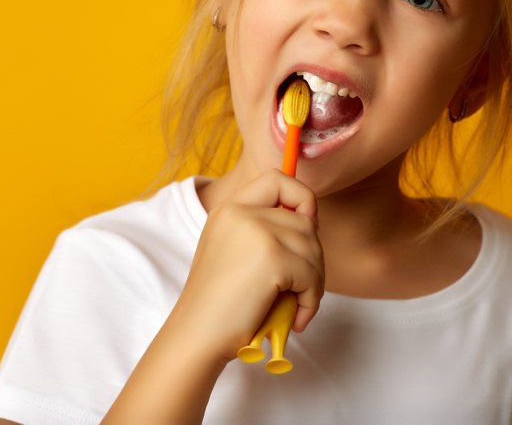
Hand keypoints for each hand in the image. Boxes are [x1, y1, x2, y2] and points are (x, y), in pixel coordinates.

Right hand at [172, 169, 324, 360]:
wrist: (198, 335)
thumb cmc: (219, 304)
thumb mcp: (233, 251)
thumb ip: (263, 230)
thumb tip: (311, 223)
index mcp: (229, 208)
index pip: (277, 178)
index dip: (300, 198)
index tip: (306, 227)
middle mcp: (241, 212)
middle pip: (304, 220)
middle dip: (311, 256)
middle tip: (300, 287)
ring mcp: (256, 232)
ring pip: (313, 247)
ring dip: (313, 282)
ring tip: (295, 306)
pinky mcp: (272, 258)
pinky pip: (312, 274)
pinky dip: (311, 300)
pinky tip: (295, 318)